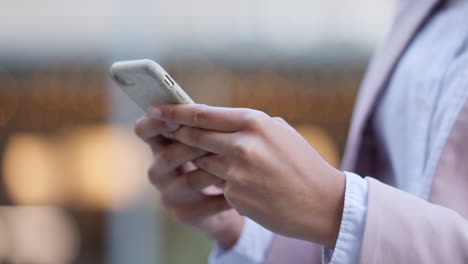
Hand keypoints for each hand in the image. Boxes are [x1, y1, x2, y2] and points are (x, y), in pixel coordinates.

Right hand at [134, 110, 243, 248]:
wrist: (228, 200)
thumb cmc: (215, 161)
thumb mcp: (205, 140)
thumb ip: (199, 127)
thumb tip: (204, 109)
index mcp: (160, 145)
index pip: (144, 130)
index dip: (154, 122)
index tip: (173, 117)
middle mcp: (158, 171)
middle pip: (169, 154)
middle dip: (196, 144)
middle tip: (221, 137)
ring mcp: (169, 194)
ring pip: (191, 178)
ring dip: (216, 168)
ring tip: (238, 160)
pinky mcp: (185, 214)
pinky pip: (208, 201)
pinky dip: (228, 192)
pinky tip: (244, 184)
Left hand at [152, 104, 345, 247]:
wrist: (323, 202)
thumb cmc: (302, 163)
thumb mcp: (279, 132)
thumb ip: (247, 125)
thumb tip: (216, 121)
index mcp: (254, 123)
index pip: (203, 114)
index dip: (175, 112)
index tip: (157, 109)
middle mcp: (242, 145)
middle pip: (194, 136)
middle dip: (178, 133)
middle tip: (164, 129)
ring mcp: (236, 172)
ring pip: (201, 161)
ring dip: (205, 160)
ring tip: (228, 161)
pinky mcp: (235, 195)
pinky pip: (217, 184)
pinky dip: (223, 182)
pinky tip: (247, 184)